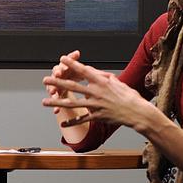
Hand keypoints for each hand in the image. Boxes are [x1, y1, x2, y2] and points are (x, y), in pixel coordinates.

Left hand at [42, 54, 160, 131]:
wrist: (137, 112)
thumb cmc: (129, 97)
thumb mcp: (118, 83)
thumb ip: (105, 78)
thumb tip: (98, 74)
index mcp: (102, 82)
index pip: (84, 71)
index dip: (72, 64)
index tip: (62, 59)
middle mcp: (96, 92)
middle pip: (73, 87)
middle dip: (57, 83)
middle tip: (45, 80)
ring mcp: (96, 105)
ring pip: (72, 104)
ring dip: (57, 103)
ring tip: (44, 102)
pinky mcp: (97, 116)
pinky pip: (82, 120)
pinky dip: (71, 122)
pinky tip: (62, 123)